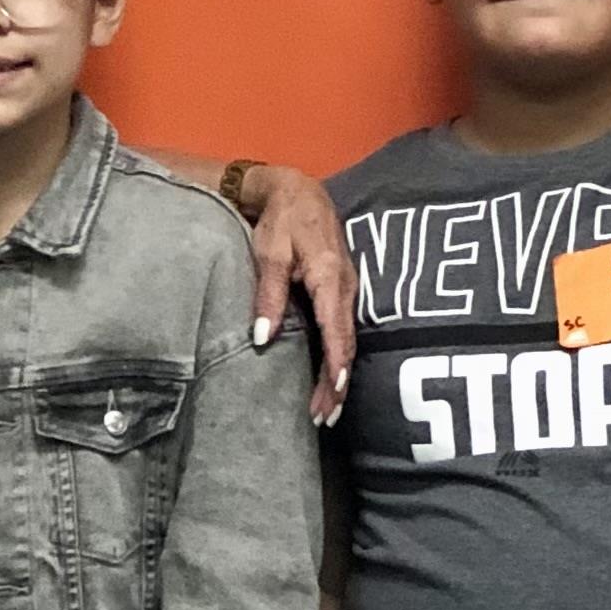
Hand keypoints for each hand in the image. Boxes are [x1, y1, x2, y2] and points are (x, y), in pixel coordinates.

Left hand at [237, 164, 356, 422]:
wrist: (299, 191)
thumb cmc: (282, 220)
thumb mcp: (269, 253)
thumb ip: (268, 294)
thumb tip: (262, 337)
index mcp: (330, 278)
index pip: (337, 332)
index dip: (334, 367)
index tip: (330, 397)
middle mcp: (346, 288)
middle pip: (346, 345)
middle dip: (336, 385)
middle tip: (323, 418)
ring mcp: (348, 291)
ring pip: (346, 341)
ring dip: (337, 376)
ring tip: (326, 409)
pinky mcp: (341, 292)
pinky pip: (343, 331)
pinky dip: (336, 358)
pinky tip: (327, 378)